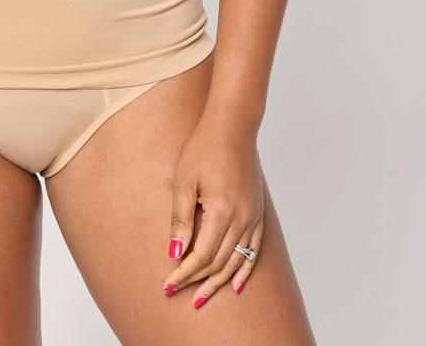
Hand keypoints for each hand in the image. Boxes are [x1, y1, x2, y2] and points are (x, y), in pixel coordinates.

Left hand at [161, 112, 264, 307]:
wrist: (232, 127)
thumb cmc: (203, 148)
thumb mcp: (184, 181)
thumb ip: (180, 219)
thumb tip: (173, 253)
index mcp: (221, 211)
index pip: (201, 256)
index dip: (184, 274)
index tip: (167, 285)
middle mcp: (242, 219)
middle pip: (218, 263)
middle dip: (197, 282)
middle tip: (177, 294)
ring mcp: (253, 217)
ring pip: (236, 261)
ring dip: (218, 282)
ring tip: (201, 298)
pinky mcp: (259, 213)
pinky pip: (254, 250)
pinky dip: (245, 270)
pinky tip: (236, 285)